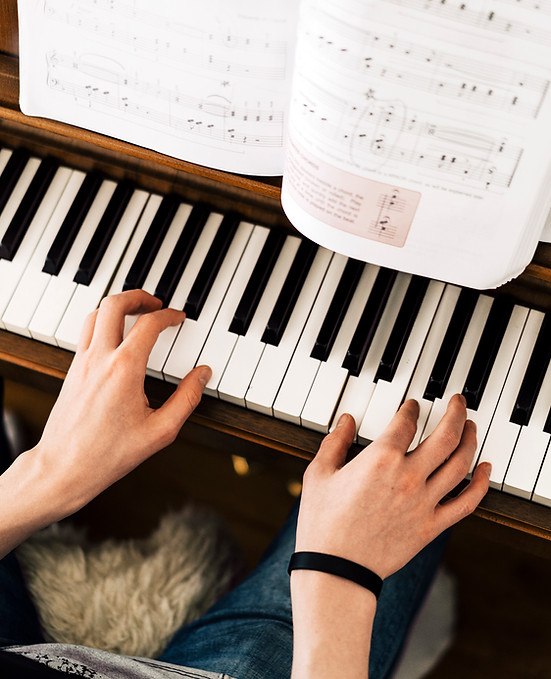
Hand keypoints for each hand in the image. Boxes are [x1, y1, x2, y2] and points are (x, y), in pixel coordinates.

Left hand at [30, 289, 210, 514]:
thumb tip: (202, 375)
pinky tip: (115, 337)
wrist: (64, 467)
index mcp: (124, 369)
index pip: (149, 324)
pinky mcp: (71, 371)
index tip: (178, 318)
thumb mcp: (160, 431)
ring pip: (95, 314)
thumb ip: (187, 399)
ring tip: (135, 312)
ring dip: (117, 307)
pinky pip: (86, 333)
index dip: (169, 315)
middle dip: (138, 296)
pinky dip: (103, 323)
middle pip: (114, 304)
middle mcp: (100, 359)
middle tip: (154, 302)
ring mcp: (81, 363)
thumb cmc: (108, 454)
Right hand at [295, 395, 489, 578]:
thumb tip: (346, 420)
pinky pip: (467, 502)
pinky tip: (485, 469)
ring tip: (471, 427)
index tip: (413, 405)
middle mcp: (408, 477)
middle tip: (458, 403)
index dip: (412, 408)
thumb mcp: (319, 474)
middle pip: (447, 436)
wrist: (337, 569)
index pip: (407, 422)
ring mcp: (424, 502)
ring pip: (461, 464)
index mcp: (380, 459)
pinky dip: (481, 484)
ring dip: (471, 440)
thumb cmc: (323, 523)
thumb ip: (335, 442)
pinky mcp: (432, 526)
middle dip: (456, 413)